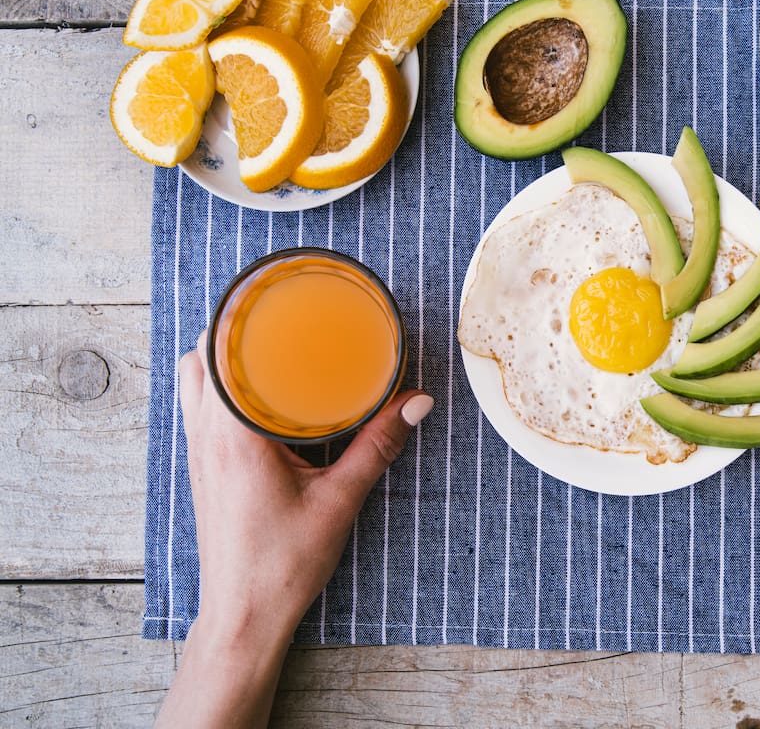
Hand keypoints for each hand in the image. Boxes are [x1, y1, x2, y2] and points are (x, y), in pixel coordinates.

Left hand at [155, 333, 431, 727]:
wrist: (244, 617)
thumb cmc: (282, 565)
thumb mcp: (340, 501)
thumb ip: (378, 445)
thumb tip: (417, 401)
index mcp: (233, 435)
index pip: (216, 353)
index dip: (236, 314)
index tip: (270, 293)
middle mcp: (205, 437)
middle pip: (198, 357)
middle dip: (231, 326)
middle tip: (277, 313)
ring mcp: (198, 453)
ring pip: (192, 381)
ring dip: (221, 356)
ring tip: (267, 344)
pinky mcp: (204, 468)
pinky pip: (199, 408)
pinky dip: (219, 386)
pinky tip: (259, 393)